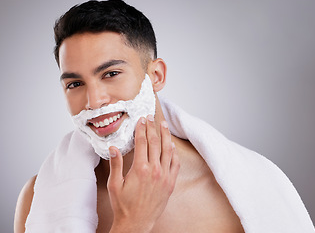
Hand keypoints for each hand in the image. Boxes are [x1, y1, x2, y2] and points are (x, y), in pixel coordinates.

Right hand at [107, 115, 179, 232]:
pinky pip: (175, 163)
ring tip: (164, 125)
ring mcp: (165, 176)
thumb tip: (113, 147)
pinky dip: (174, 152)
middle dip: (153, 128)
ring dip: (166, 135)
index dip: (142, 129)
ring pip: (168, 150)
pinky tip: (172, 145)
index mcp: (140, 169)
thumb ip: (115, 164)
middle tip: (151, 118)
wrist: (137, 223)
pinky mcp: (170, 183)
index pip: (142, 142)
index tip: (142, 119)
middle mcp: (155, 170)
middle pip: (155, 142)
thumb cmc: (124, 205)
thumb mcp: (114, 184)